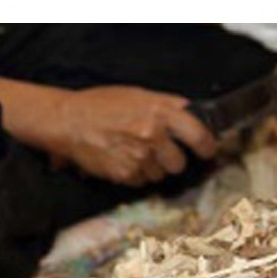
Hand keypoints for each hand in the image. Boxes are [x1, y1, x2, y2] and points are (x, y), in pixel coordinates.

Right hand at [47, 86, 217, 185]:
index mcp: (160, 113)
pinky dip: (135, 175)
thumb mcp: (137, 94)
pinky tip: (122, 160)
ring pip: (159, 176)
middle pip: (179, 164)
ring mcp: (139, 158)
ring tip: (133, 153)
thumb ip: (166, 104)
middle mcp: (153, 136)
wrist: (69, 121)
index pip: (198, 136)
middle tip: (159, 152)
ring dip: (152, 169)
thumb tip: (189, 111)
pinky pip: (141, 183)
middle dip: (172, 161)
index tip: (207, 151)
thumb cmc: (102, 104)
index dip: (207, 147)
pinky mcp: (125, 174)